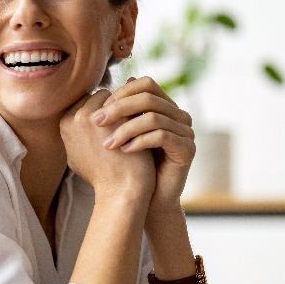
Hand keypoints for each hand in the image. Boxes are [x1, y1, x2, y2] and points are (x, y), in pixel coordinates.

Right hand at [59, 89, 155, 203]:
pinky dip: (139, 111)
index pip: (86, 102)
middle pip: (100, 96)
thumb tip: (79, 118)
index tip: (116, 125)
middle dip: (115, 106)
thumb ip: (76, 133)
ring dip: (128, 107)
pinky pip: (132, 103)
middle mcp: (77, 116)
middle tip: (128, 122)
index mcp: (65, 123)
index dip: (103, 112)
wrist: (120, 191)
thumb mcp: (77, 155)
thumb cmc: (101, 177)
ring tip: (137, 124)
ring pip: (117, 97)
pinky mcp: (120, 116)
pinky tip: (146, 125)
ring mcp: (98, 115)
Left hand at [88, 77, 194, 209]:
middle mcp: (178, 115)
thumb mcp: (121, 135)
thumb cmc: (131, 167)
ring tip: (107, 144)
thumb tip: (102, 91)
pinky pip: (162, 136)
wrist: (148, 199)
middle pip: (149, 98)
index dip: (122, 93)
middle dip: (119, 108)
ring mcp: (186, 132)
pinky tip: (124, 151)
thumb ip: (117, 114)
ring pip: (154, 117)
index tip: (100, 109)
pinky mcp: (187, 149)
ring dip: (125, 129)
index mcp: (164, 107)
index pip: (146, 84)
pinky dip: (139, 142)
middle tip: (97, 122)